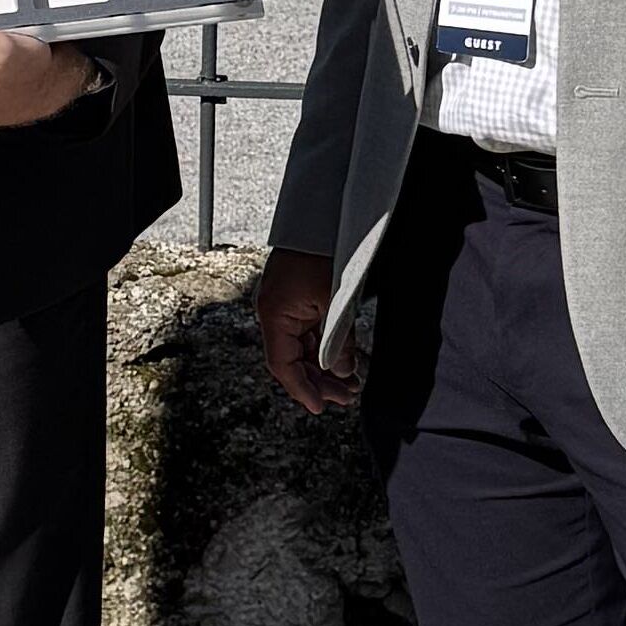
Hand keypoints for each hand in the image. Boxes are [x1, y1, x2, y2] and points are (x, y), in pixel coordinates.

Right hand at [257, 246, 359, 420]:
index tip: (320, 407)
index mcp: (274, 315)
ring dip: (324, 367)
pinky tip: (344, 361)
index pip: (283, 365)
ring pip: (302, 349)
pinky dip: (325, 349)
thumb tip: (343, 373)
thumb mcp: (335, 302)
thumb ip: (338, 341)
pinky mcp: (297, 302)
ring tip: (351, 384)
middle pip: (292, 360)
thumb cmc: (323, 253)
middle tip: (347, 397)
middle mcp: (274, 314)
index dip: (302, 389)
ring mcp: (284, 308)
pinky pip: (308, 334)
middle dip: (319, 382)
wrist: (320, 218)